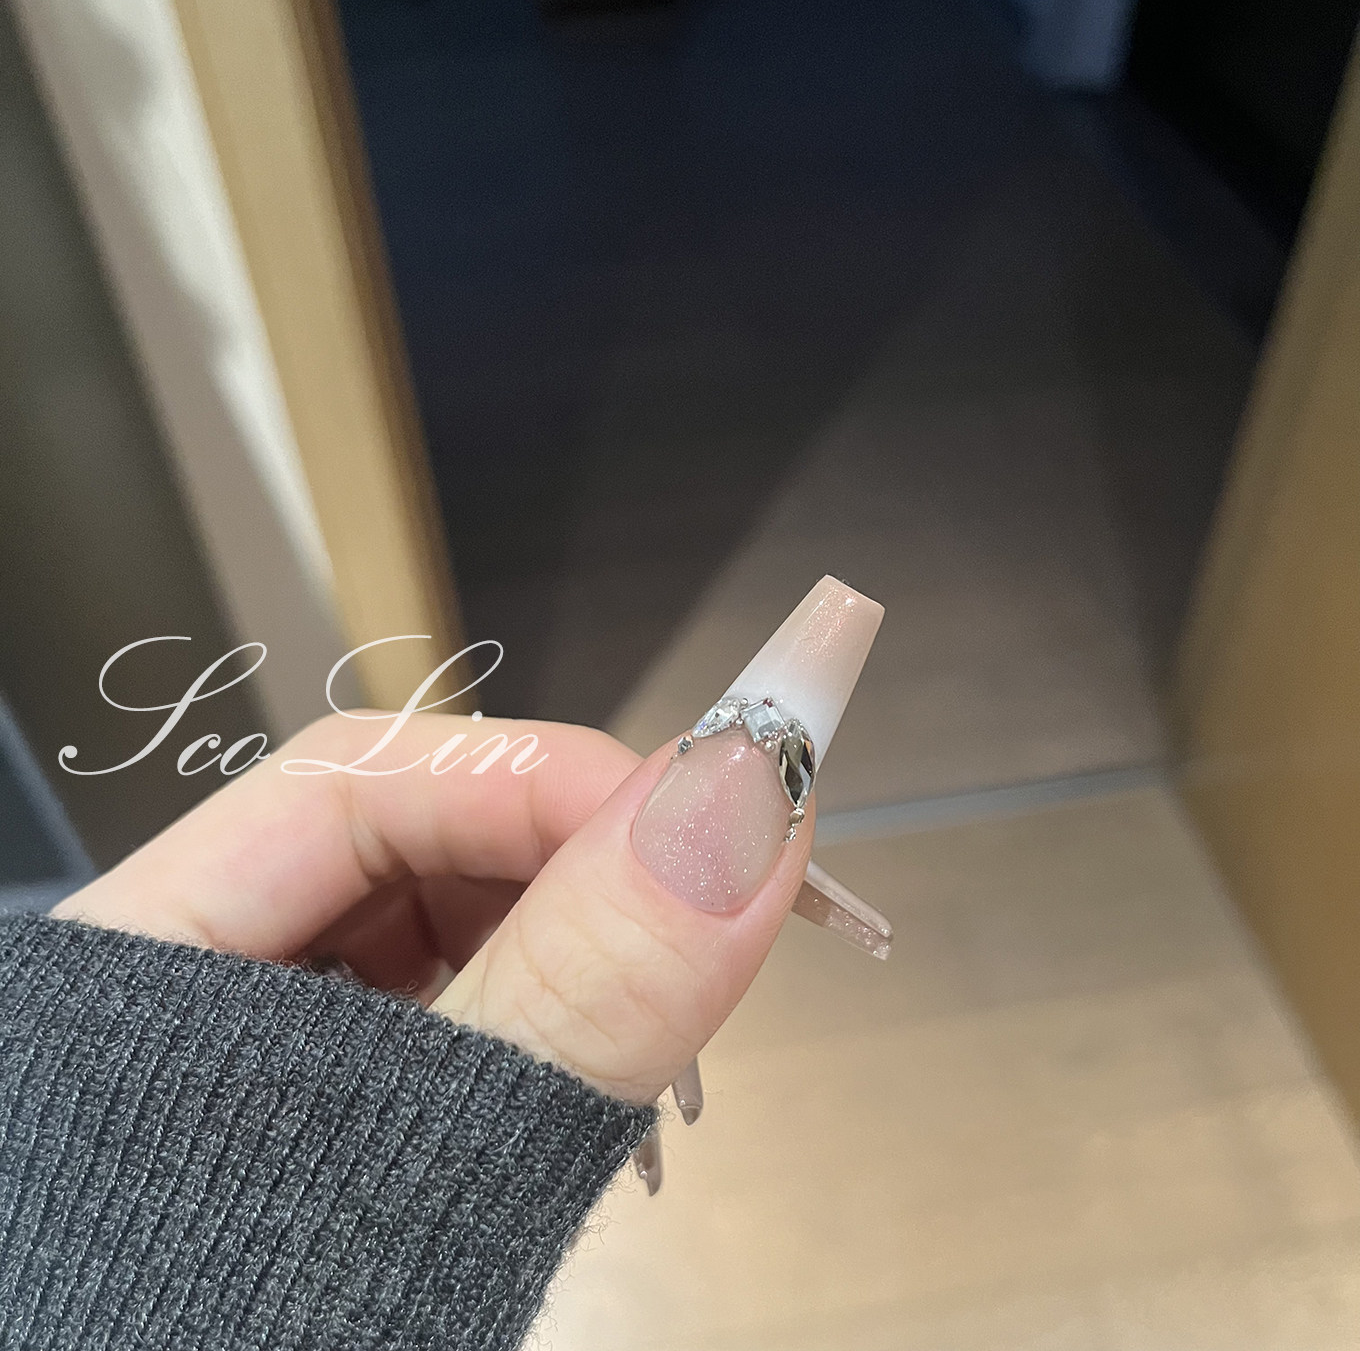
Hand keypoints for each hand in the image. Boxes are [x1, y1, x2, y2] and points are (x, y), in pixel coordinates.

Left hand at [53, 709, 811, 1104]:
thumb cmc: (218, 1345)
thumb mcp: (414, 1169)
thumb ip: (577, 988)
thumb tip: (745, 794)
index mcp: (142, 954)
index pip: (358, 781)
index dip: (544, 778)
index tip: (711, 818)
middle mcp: (199, 980)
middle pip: (411, 846)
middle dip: (583, 871)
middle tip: (729, 914)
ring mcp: (269, 1053)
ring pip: (453, 930)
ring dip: (589, 960)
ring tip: (675, 1046)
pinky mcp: (338, 1113)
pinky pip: (464, 1019)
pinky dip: (560, 1036)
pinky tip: (616, 1090)